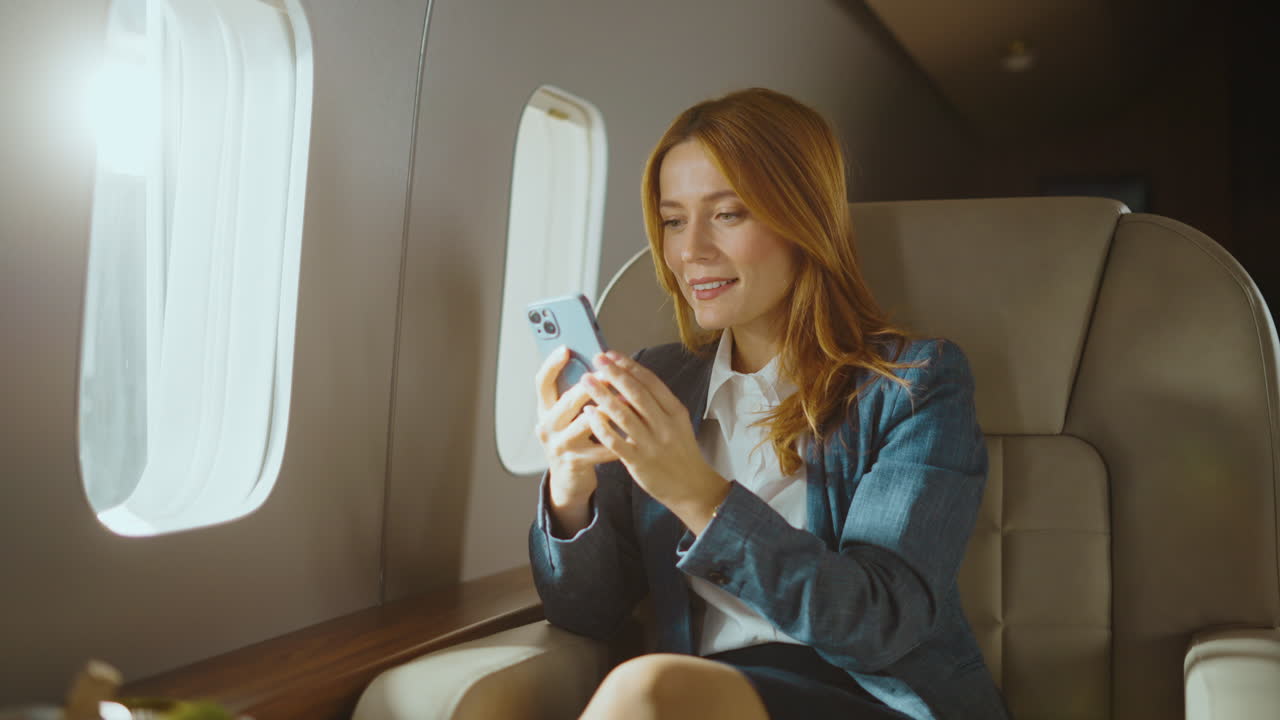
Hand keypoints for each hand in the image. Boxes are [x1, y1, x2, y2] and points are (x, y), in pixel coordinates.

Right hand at [534, 346, 618, 509]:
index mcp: (545, 409)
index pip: (542, 382)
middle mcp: (547, 425)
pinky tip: (633, 429)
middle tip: (610, 371)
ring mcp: (559, 445)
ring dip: (607, 410)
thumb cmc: (574, 437)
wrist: (568, 478)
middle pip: (567, 400)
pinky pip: (601, 447)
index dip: (551, 365)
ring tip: (625, 399)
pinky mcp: (575, 462)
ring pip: (585, 423)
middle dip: (591, 385)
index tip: (566, 349)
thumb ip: (577, 394)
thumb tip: (599, 364)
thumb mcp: (568, 415)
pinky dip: (619, 437)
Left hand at [578, 351, 728, 533]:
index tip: (612, 354)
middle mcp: (665, 425)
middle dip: (614, 374)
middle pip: (636, 394)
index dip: (630, 366)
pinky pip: (615, 440)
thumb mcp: (677, 423)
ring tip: (586, 381)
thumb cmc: (681, 452)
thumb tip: (630, 381)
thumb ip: (657, 405)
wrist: (692, 487)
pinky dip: (601, 425)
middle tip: (596, 359)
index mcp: (675, 412)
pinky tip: (589, 413)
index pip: (651, 382)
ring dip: (602, 395)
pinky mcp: (638, 462)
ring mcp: (651, 444)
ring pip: (623, 414)